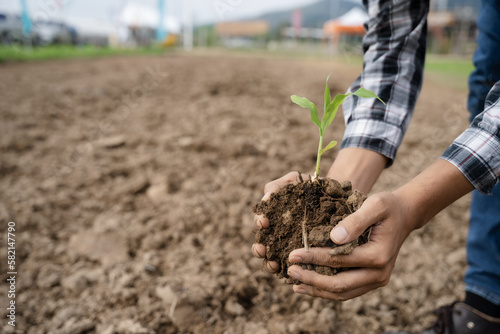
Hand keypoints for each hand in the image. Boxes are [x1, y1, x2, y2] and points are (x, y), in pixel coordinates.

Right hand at [252, 171, 307, 272]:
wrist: (337, 197)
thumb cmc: (311, 187)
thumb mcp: (293, 181)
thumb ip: (276, 187)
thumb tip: (266, 198)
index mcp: (272, 217)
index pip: (260, 222)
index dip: (259, 223)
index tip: (265, 221)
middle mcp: (278, 234)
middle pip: (262, 245)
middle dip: (259, 248)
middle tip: (262, 249)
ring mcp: (290, 247)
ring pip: (274, 260)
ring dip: (271, 264)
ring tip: (275, 266)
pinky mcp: (305, 258)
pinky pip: (295, 268)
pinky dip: (290, 273)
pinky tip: (291, 277)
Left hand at [286, 191, 416, 299]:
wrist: (405, 215)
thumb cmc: (387, 206)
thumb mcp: (374, 205)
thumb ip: (355, 221)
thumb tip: (334, 238)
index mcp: (378, 256)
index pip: (338, 261)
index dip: (313, 258)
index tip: (292, 254)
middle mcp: (380, 274)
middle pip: (340, 285)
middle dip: (312, 279)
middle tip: (289, 271)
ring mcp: (377, 280)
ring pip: (343, 293)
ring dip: (317, 290)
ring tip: (295, 283)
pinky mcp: (372, 281)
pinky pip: (348, 291)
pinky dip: (327, 290)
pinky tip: (309, 285)